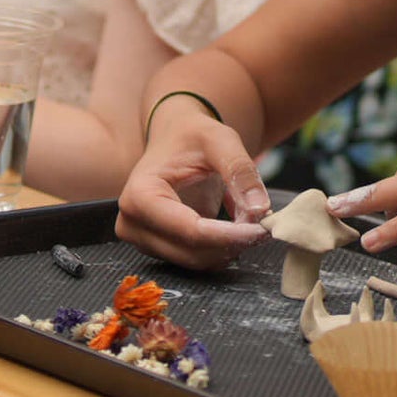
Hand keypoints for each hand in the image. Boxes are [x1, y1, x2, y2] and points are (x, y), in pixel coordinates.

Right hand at [116, 104, 273, 261]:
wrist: (174, 139)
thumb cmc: (192, 136)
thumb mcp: (219, 140)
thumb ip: (240, 171)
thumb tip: (259, 209)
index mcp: (140, 195)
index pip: (188, 230)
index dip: (228, 235)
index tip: (262, 229)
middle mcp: (132, 223)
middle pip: (191, 251)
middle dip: (232, 242)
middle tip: (264, 223)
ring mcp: (142, 240)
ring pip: (195, 260)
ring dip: (228, 247)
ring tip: (251, 221)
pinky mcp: (157, 247)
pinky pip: (195, 259)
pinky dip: (221, 249)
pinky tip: (236, 229)